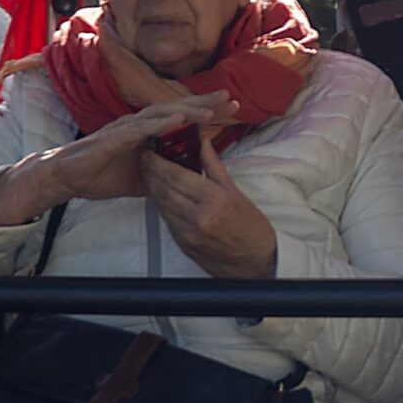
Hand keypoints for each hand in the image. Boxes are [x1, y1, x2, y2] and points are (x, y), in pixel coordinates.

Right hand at [0, 94, 234, 224]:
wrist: (68, 178)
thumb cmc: (102, 175)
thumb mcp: (144, 178)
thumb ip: (165, 173)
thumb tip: (188, 180)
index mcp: (147, 133)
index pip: (182, 119)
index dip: (206, 114)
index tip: (231, 110)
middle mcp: (139, 124)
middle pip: (177, 109)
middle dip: (204, 104)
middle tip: (231, 99)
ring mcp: (126, 129)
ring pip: (162, 114)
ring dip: (187, 110)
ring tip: (211, 110)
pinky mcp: (114, 138)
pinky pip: (140, 129)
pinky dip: (160, 123)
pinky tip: (178, 120)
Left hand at [143, 134, 278, 279]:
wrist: (257, 261)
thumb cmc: (251, 226)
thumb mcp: (235, 191)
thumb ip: (213, 166)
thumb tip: (202, 142)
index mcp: (215, 199)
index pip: (176, 175)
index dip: (158, 163)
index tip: (150, 153)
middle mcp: (199, 217)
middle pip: (163, 189)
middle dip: (150, 173)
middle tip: (145, 161)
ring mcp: (189, 233)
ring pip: (161, 205)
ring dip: (153, 189)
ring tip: (150, 176)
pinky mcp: (184, 245)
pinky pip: (167, 221)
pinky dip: (162, 207)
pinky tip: (163, 198)